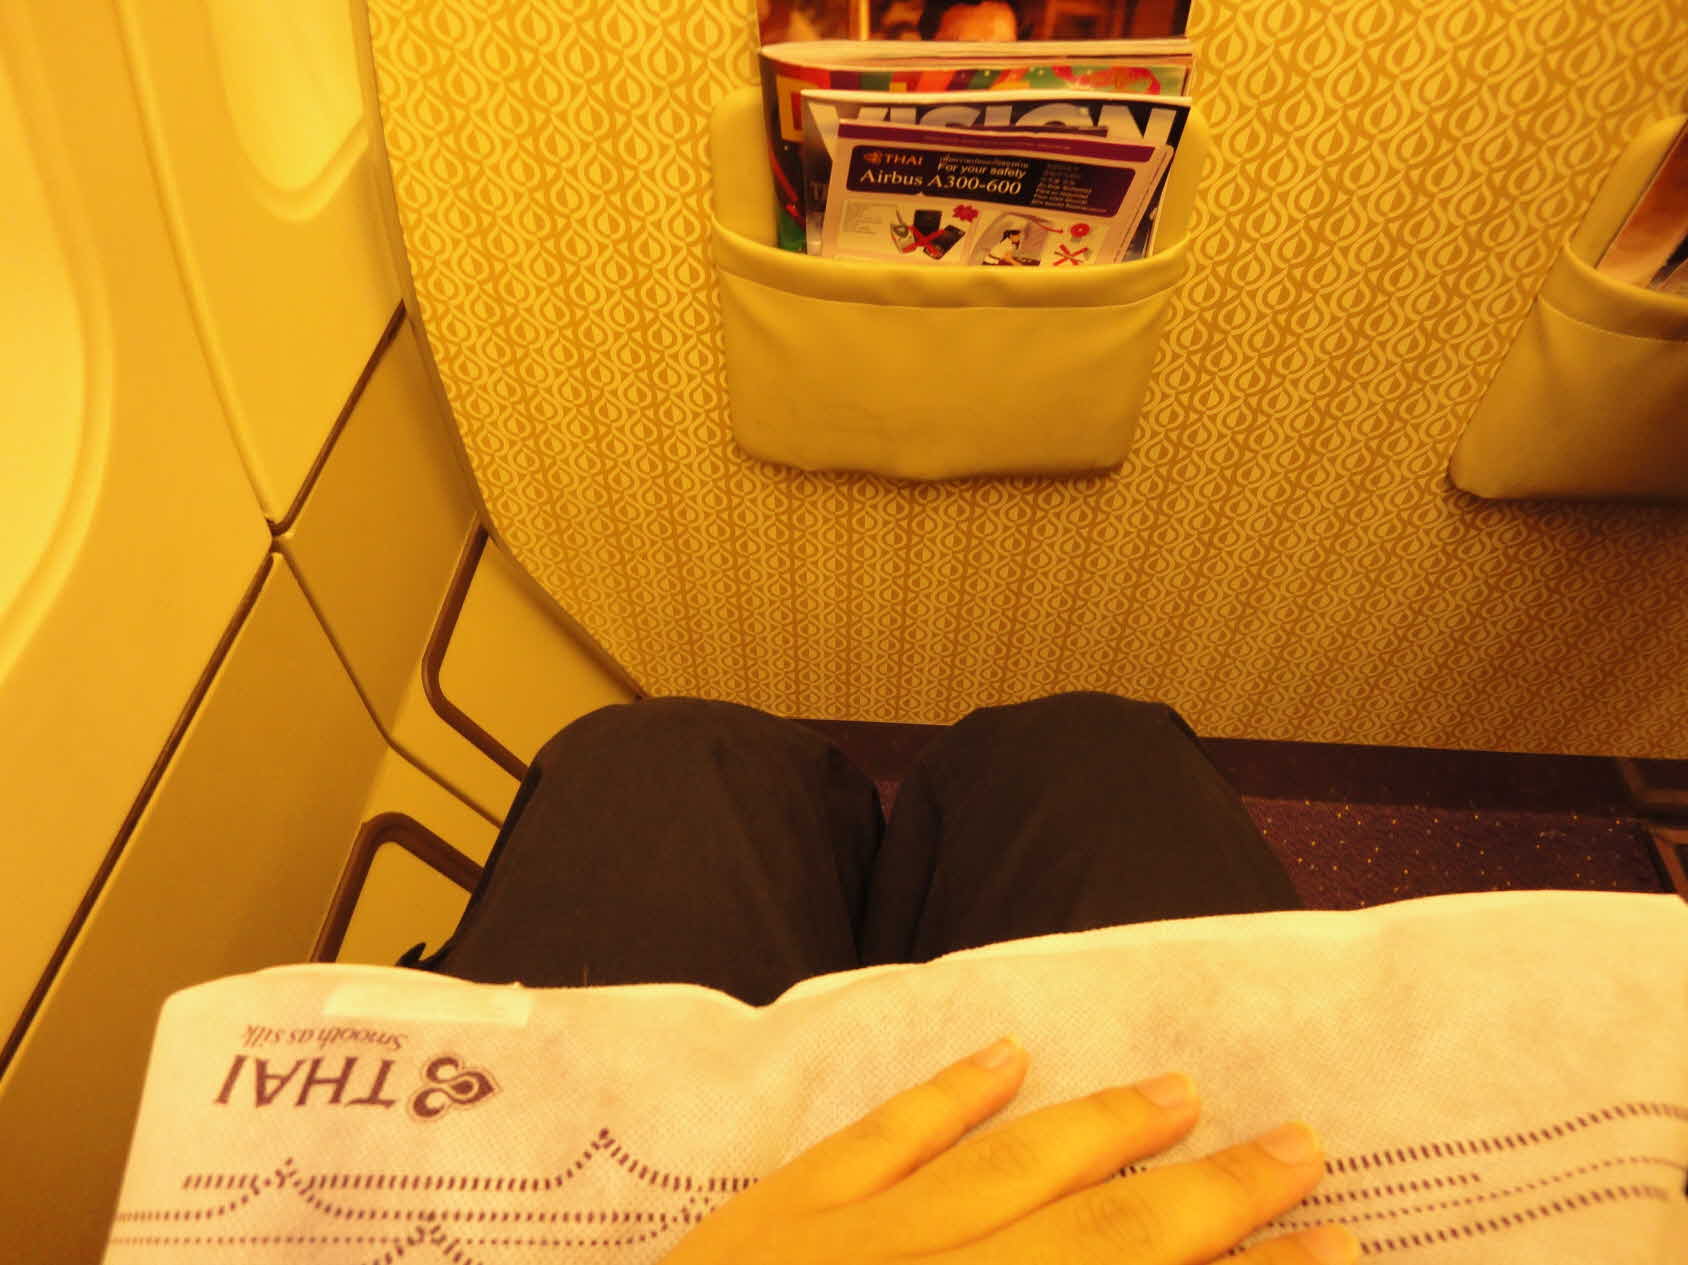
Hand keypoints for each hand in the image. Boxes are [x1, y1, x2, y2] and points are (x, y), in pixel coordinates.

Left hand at [660, 1036, 1358, 1264]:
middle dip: (1218, 1197)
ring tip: (1184, 1087)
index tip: (1343, 1249)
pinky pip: (881, 1138)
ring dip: (1105, 1125)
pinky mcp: (778, 1217)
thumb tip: (1107, 1262)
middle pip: (1112, 1239)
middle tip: (1301, 1144)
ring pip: (1012, 1169)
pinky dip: (949, 1091)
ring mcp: (860, 1250)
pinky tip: (1009, 1051)